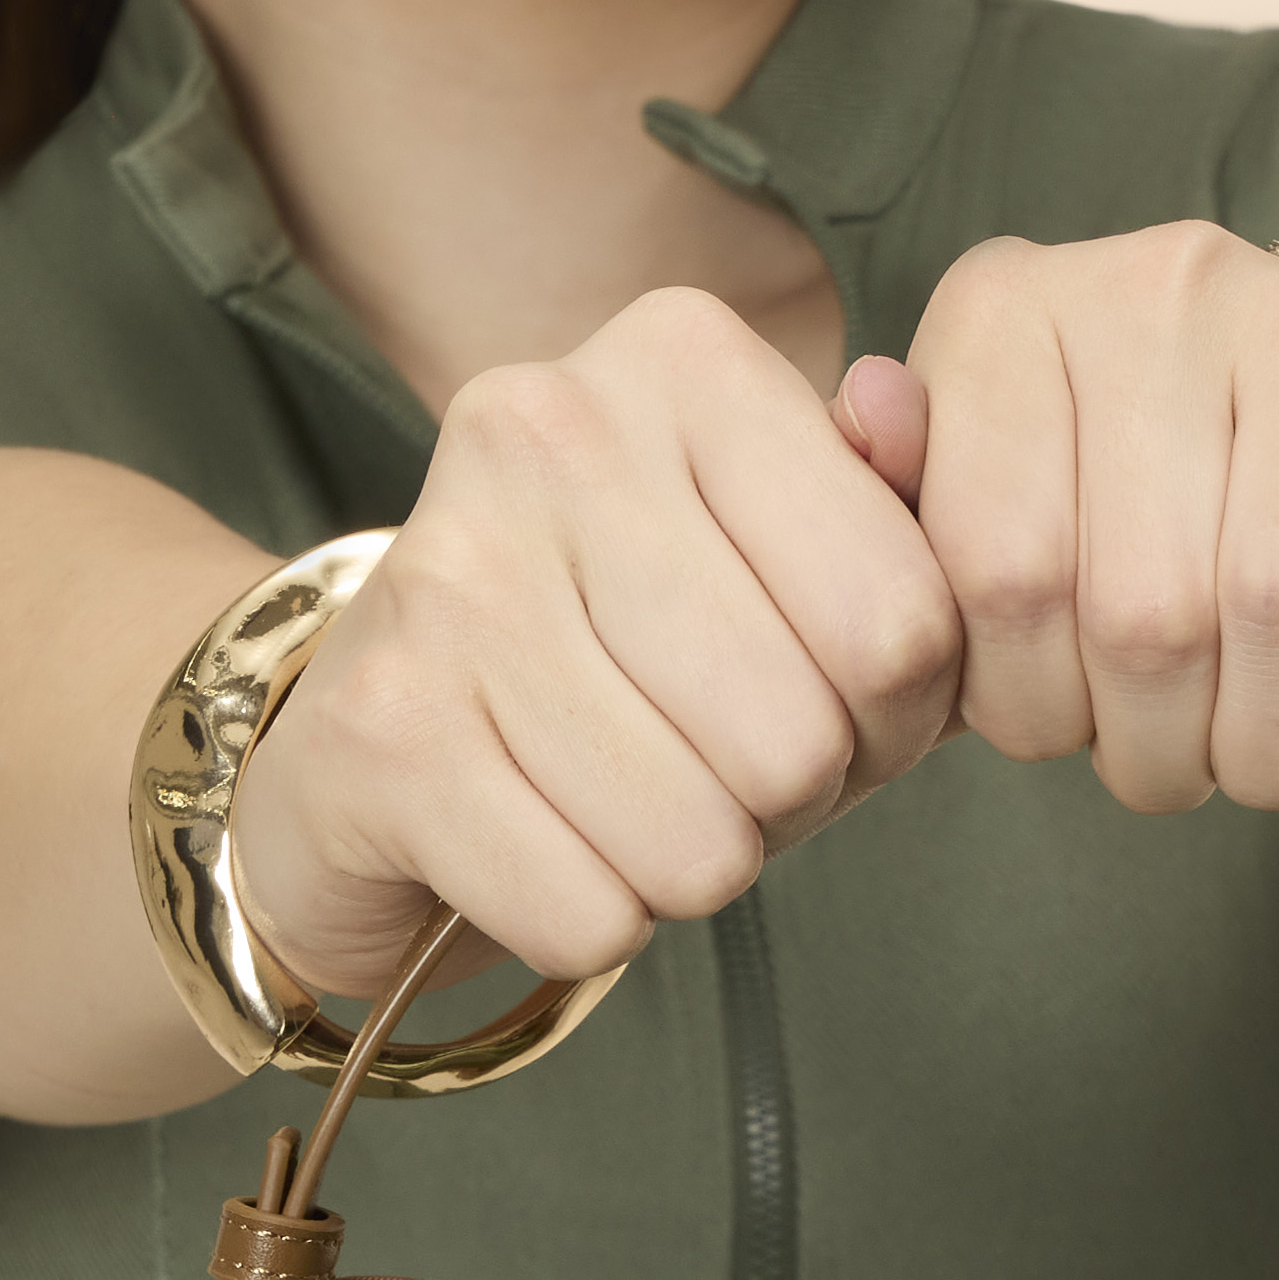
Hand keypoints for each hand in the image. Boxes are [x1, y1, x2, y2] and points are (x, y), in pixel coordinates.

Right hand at [219, 290, 965, 1004]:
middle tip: (712, 765)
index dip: (897, 718)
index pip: (904, 616)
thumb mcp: (787, 555)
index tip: (826, 702)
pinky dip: (591, 922)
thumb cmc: (630, 651)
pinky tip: (538, 842)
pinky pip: (590, 915)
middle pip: (801, 741)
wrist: (375, 747)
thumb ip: (887, 502)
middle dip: (789, 804)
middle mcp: (550, 430)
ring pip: (700, 845)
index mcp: (680, 357)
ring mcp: (450, 576)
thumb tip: (895, 411)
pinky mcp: (381, 730)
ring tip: (624, 800)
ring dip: (689, 868)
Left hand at [883, 222, 1278, 844]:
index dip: (1020, 702)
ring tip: (1248, 776)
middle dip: (1145, 746)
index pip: (992, 567)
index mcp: (1014, 308)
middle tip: (1161, 768)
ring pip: (1274, 604)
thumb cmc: (1172, 483)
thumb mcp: (1017, 490)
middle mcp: (1159, 285)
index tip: (1055, 730)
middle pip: (1136, 605)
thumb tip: (863, 419)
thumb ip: (919, 508)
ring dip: (1258, 751)